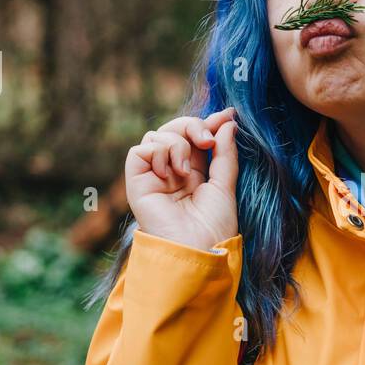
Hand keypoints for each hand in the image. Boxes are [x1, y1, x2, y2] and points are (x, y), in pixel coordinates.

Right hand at [124, 107, 238, 252]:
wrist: (196, 248)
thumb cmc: (213, 225)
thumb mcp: (225, 184)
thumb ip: (225, 152)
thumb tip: (228, 121)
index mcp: (193, 173)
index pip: (195, 136)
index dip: (209, 122)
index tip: (227, 116)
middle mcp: (171, 172)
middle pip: (175, 129)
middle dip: (193, 125)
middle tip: (207, 141)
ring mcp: (153, 176)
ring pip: (157, 136)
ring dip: (177, 145)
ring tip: (186, 172)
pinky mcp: (136, 182)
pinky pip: (141, 150)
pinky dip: (158, 153)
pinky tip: (170, 173)